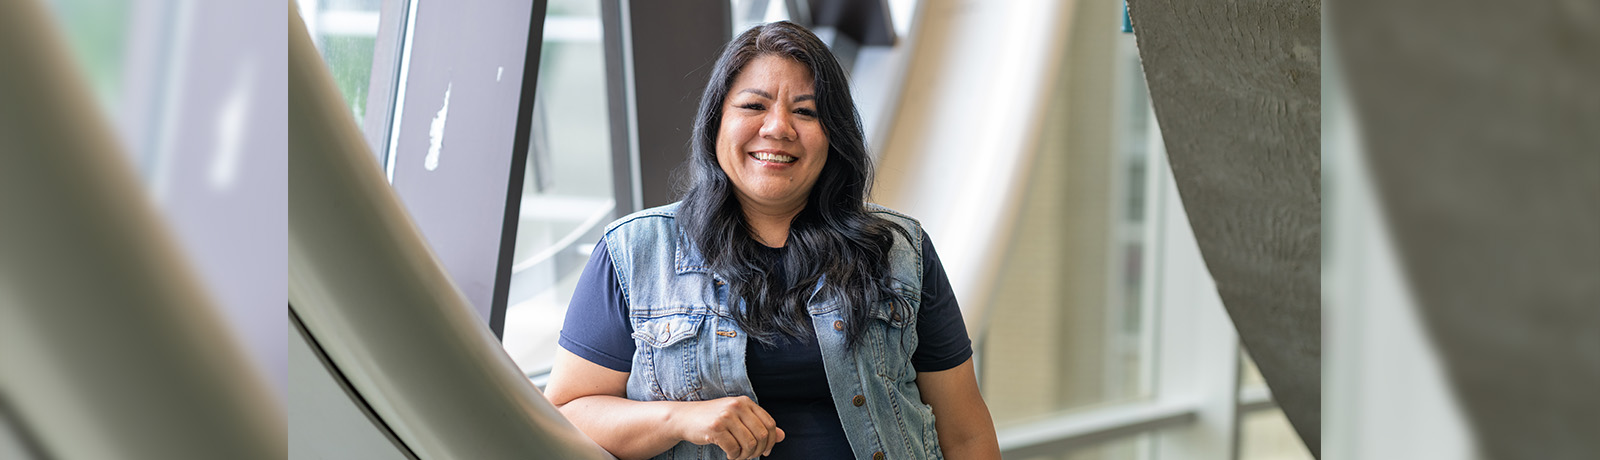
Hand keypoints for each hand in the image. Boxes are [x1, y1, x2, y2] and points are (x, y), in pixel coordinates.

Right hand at [670, 396, 785, 458]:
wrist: (684, 418)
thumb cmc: (713, 419)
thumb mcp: (738, 418)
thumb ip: (759, 425)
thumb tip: (783, 436)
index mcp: (745, 402)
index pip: (769, 423)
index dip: (771, 441)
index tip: (765, 451)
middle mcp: (737, 406)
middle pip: (762, 435)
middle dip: (758, 451)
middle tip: (750, 457)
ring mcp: (725, 416)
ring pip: (749, 444)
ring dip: (745, 456)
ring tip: (738, 456)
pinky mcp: (715, 428)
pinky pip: (734, 449)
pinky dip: (734, 456)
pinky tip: (729, 455)